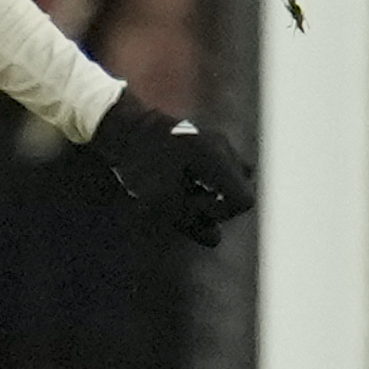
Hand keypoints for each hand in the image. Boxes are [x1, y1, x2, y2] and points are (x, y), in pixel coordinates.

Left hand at [91, 89, 258, 244]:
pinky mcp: (210, 142)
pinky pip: (223, 169)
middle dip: (216, 203)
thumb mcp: (162, 200)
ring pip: (234, 180)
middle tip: (184, 197)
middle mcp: (224, 147)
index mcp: (216, 159)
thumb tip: (214, 239)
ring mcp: (219, 141)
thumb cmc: (141, 166)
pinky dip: (209, 180)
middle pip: (241, 191)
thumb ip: (192, 222)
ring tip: (185, 188)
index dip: (221, 212)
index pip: (243, 200)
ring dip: (214, 192)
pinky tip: (186, 179)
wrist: (125, 129)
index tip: (192, 205)